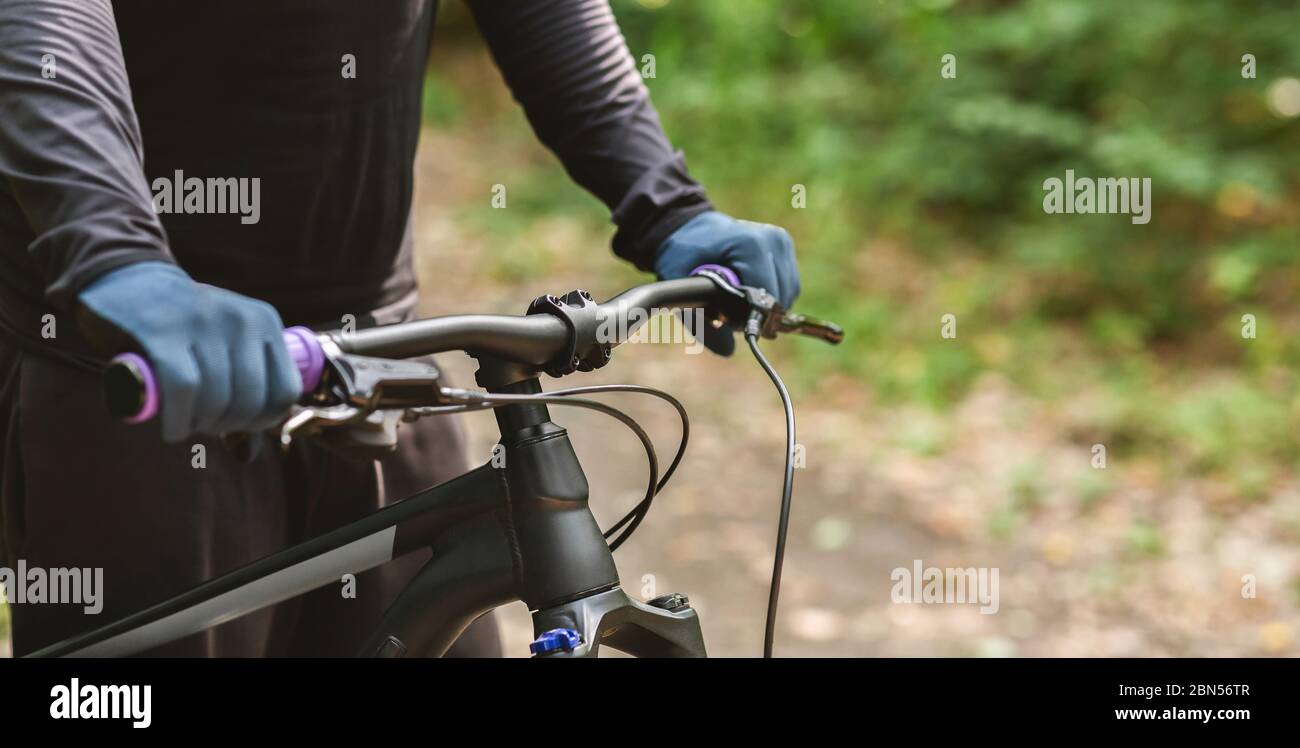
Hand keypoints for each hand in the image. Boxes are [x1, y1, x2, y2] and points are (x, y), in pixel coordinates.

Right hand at [77, 261, 300, 441]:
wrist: (125, 280)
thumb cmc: (180, 326)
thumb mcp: (222, 347)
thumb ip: (240, 393)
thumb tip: (248, 453)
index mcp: (264, 321)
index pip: (286, 390)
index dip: (264, 420)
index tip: (238, 425)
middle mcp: (240, 319)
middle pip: (251, 399)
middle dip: (228, 426)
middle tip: (205, 426)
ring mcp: (203, 322)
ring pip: (217, 398)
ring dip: (200, 425)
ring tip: (187, 424)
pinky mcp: (163, 331)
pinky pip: (184, 389)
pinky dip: (179, 420)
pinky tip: (172, 429)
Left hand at [653, 210, 800, 355]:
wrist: (688, 229)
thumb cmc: (682, 256)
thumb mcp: (681, 288)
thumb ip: (700, 321)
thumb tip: (728, 351)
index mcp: (750, 245)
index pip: (767, 295)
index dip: (752, 318)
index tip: (730, 323)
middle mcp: (773, 240)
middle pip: (781, 297)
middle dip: (758, 313)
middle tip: (728, 313)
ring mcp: (782, 242)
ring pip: (788, 294)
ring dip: (765, 305)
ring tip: (736, 298)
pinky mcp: (785, 247)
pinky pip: (789, 285)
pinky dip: (771, 295)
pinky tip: (748, 290)